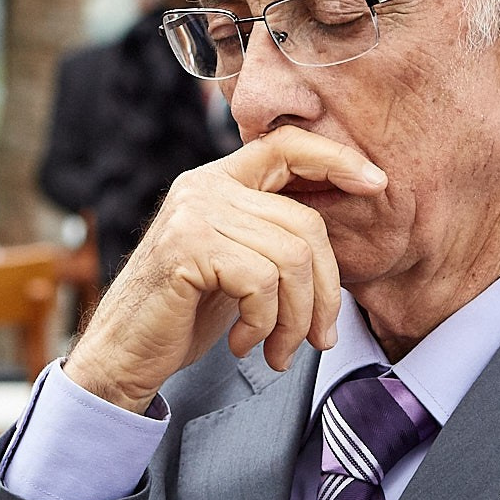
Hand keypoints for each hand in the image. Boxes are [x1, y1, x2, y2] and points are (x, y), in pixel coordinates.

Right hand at [64, 127, 386, 411]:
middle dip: (325, 291)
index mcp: (218, 182)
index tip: (376, 184)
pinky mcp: (188, 247)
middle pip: (305, 223)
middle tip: (319, 337)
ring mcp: (194, 213)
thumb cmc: (182, 315)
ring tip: (278, 350)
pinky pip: (263, 282)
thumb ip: (271, 238)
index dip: (336, 159)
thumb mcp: (235, 265)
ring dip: (295, 319)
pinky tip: (243, 343)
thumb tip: (339, 238)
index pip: (286, 146)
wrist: (123, 354)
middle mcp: (204, 187)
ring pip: (291, 259)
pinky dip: (265, 324)